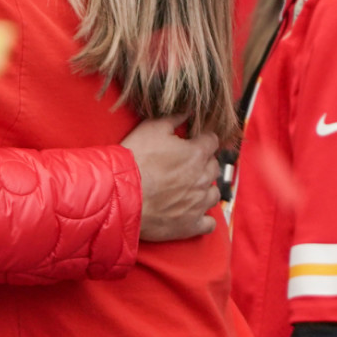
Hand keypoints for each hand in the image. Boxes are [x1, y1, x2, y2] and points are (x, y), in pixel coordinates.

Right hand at [121, 116, 220, 241]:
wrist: (121, 194)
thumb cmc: (136, 159)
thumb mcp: (152, 128)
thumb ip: (174, 118)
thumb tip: (188, 112)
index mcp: (197, 153)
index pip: (212, 140)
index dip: (202, 138)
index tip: (194, 140)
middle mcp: (203, 178)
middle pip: (214, 166)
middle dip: (204, 162)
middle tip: (187, 162)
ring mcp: (198, 204)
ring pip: (214, 193)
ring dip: (206, 188)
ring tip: (190, 187)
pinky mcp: (190, 225)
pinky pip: (209, 223)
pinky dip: (204, 217)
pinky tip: (194, 212)